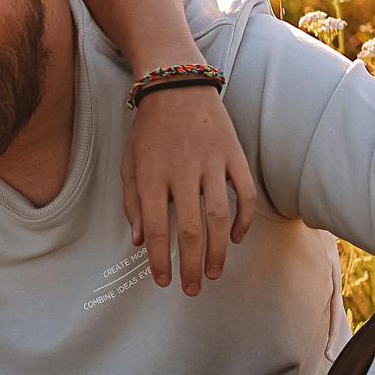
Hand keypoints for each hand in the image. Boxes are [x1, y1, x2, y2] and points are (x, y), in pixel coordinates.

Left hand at [120, 84, 253, 296]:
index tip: (164, 281)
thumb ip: (132, 203)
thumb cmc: (148, 129)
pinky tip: (235, 238)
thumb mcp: (129, 163)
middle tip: (192, 289)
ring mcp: (211, 163)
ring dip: (219, 252)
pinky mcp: (234, 155)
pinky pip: (245, 194)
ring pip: (219, 218)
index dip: (161, 260)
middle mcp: (182, 171)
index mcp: (152, 176)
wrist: (176, 84)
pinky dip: (243, 220)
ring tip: (214, 273)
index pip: (157, 229)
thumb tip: (140, 241)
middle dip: (192, 266)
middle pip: (190, 231)